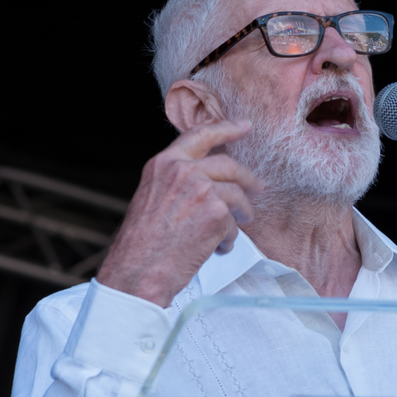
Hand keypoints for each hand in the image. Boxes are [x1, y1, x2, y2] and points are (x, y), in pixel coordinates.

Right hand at [97, 120, 261, 307]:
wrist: (139, 270)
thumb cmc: (142, 242)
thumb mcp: (152, 197)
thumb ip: (178, 182)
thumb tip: (208, 181)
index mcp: (164, 164)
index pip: (200, 136)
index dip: (226, 129)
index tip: (244, 126)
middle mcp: (183, 171)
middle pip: (229, 165)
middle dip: (247, 178)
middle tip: (257, 187)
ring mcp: (202, 190)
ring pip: (237, 195)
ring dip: (242, 212)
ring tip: (240, 224)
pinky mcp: (217, 213)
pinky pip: (234, 223)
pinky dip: (229, 237)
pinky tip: (218, 247)